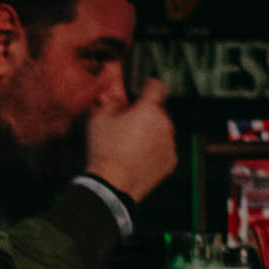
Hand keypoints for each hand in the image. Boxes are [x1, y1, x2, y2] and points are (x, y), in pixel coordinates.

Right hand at [84, 77, 176, 202]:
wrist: (112, 184)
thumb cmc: (106, 154)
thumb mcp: (98, 121)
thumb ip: (110, 103)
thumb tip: (115, 100)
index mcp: (148, 110)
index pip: (157, 87)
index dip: (150, 84)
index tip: (147, 86)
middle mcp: (163, 125)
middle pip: (158, 111)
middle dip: (146, 115)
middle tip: (129, 125)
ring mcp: (169, 144)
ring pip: (162, 131)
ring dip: (152, 133)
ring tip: (132, 145)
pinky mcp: (170, 161)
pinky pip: (165, 150)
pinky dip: (155, 151)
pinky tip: (139, 156)